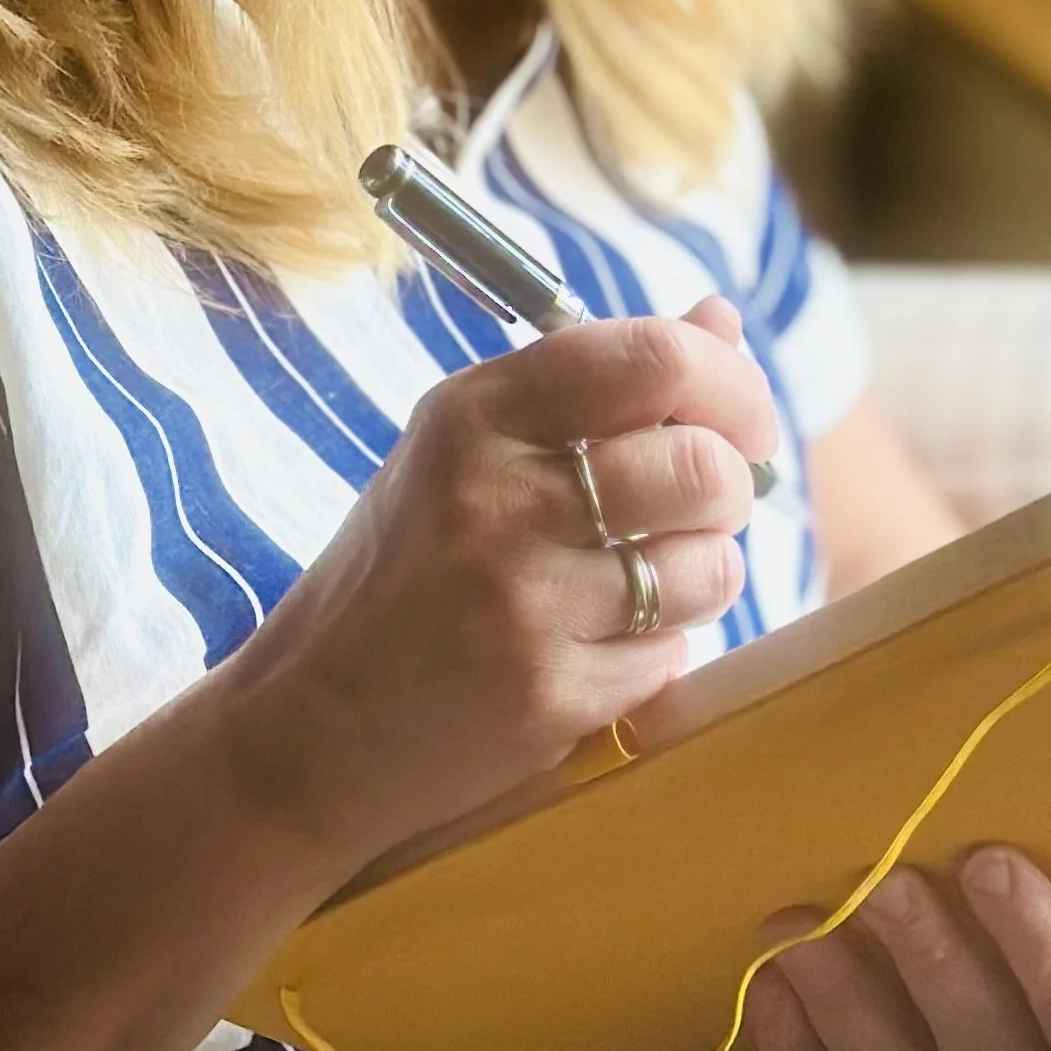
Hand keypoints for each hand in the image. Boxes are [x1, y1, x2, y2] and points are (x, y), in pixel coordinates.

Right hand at [213, 300, 773, 881]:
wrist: (309, 732)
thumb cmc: (405, 574)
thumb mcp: (471, 451)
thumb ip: (597, 382)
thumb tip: (722, 318)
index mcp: (475, 414)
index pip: (651, 358)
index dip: (729, 384)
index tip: (741, 421)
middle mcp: (497, 499)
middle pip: (700, 464)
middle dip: (730, 486)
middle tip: (697, 508)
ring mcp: (522, 603)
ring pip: (708, 564)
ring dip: (703, 572)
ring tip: (643, 580)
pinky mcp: (549, 696)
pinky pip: (673, 653)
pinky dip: (657, 650)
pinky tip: (595, 646)